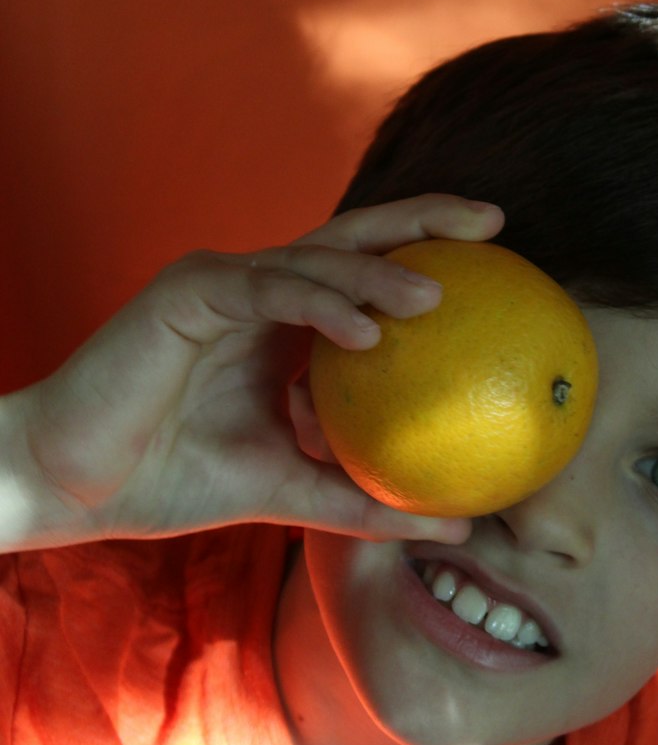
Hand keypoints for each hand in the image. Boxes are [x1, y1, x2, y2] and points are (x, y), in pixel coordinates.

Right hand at [6, 195, 504, 548]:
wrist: (72, 486)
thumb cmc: (172, 479)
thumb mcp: (290, 488)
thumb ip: (365, 497)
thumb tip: (459, 522)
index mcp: (283, 322)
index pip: (366, 273)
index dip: (429, 256)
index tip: (498, 261)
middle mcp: (259, 290)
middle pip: (353, 237)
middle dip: (424, 222)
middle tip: (492, 224)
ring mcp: (222, 284)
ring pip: (314, 259)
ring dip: (376, 274)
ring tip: (435, 298)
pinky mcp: (186, 294)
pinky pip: (266, 291)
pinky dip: (317, 305)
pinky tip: (365, 333)